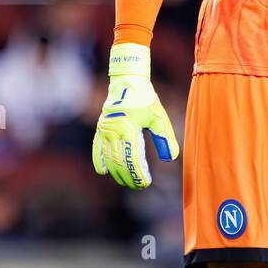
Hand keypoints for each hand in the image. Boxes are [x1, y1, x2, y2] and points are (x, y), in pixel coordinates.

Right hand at [91, 43, 179, 188]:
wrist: (127, 82)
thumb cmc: (145, 99)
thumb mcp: (158, 117)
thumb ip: (165, 138)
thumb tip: (171, 158)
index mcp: (129, 130)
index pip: (133, 160)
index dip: (138, 174)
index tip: (145, 183)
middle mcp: (114, 132)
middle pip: (119, 163)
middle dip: (128, 177)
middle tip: (138, 186)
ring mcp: (105, 131)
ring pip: (108, 159)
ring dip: (116, 173)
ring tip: (126, 181)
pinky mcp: (100, 128)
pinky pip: (96, 149)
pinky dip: (99, 161)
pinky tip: (104, 171)